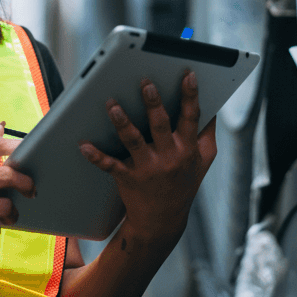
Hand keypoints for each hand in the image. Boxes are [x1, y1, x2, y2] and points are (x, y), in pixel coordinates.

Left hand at [78, 72, 215, 240]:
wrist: (164, 221)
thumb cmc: (184, 183)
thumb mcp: (203, 161)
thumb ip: (207, 134)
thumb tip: (212, 107)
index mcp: (187, 149)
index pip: (191, 117)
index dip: (191, 95)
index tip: (188, 75)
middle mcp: (168, 157)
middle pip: (160, 125)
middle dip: (153, 103)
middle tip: (145, 82)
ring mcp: (147, 168)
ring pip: (133, 141)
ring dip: (122, 122)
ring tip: (112, 105)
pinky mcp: (128, 178)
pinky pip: (110, 165)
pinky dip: (96, 156)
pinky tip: (84, 145)